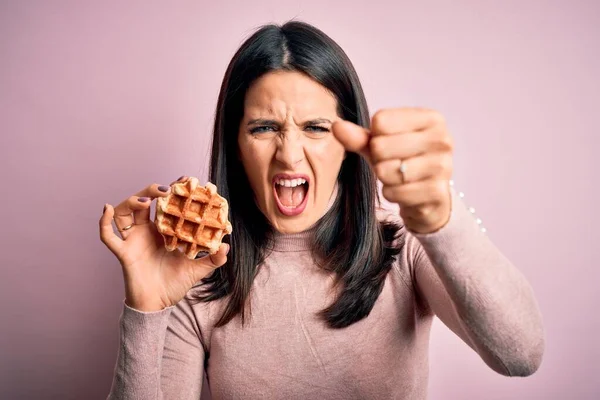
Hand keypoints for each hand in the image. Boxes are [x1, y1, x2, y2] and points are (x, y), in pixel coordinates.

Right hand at [99, 176, 228, 311]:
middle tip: (166, 190)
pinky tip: (107, 209)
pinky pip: (108, 236)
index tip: (184, 180)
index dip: (172, 190)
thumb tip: (226, 246)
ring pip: (124, 212)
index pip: (165, 204)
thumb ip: (213, 259)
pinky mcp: (124, 252)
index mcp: (164, 231)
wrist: (159, 305)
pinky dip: (104, 222)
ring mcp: (133, 240)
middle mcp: (147, 231)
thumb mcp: (199, 270)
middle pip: (143, 201)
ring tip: (145, 201)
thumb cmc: (175, 285)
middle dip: (151, 190)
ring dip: (131, 201)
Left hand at [333, 108, 453, 233]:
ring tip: (397, 177)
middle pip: (381, 146)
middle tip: (391, 163)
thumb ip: (358, 136)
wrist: (429, 197)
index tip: (388, 143)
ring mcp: (443, 167)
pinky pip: (395, 192)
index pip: (381, 121)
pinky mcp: (438, 193)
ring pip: (387, 171)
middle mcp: (442, 140)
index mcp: (432, 119)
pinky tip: (402, 192)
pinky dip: (391, 194)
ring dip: (384, 178)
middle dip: (378, 159)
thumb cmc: (403, 162)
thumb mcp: (381, 145)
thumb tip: (336, 126)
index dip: (375, 136)